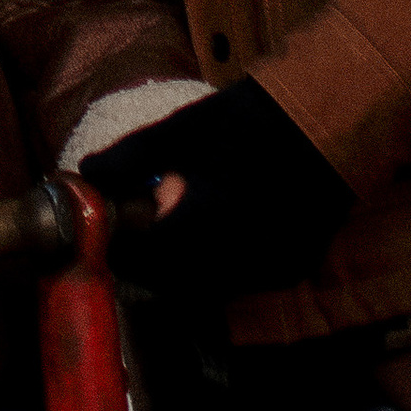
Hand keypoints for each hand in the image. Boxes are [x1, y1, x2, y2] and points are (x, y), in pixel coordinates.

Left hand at [81, 79, 353, 301]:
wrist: (325, 123)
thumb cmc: (246, 122)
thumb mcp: (182, 131)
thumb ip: (129, 158)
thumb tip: (86, 174)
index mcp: (205, 223)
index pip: (144, 260)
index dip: (120, 250)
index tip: (109, 235)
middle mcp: (239, 257)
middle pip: (174, 284)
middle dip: (149, 264)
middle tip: (137, 236)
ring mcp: (269, 268)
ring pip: (209, 288)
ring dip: (184, 270)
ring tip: (175, 231)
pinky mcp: (290, 268)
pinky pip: (242, 282)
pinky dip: (221, 267)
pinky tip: (218, 233)